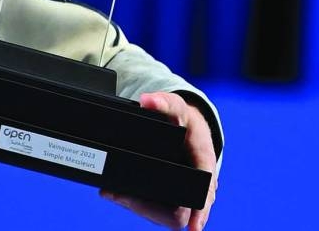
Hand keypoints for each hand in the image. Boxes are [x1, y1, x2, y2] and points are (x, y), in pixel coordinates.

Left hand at [100, 92, 217, 229]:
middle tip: (117, 194)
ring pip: (166, 215)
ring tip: (113, 193)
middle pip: (179, 212)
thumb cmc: (184, 119)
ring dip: (140, 207)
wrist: (187, 127)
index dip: (198, 213)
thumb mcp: (175, 106)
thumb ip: (162, 102)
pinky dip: (139, 203)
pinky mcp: (172, 198)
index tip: (192, 228)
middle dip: (148, 207)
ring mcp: (185, 195)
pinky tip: (118, 193)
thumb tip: (148, 100)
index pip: (203, 194)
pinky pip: (158, 209)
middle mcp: (199, 186)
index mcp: (204, 164)